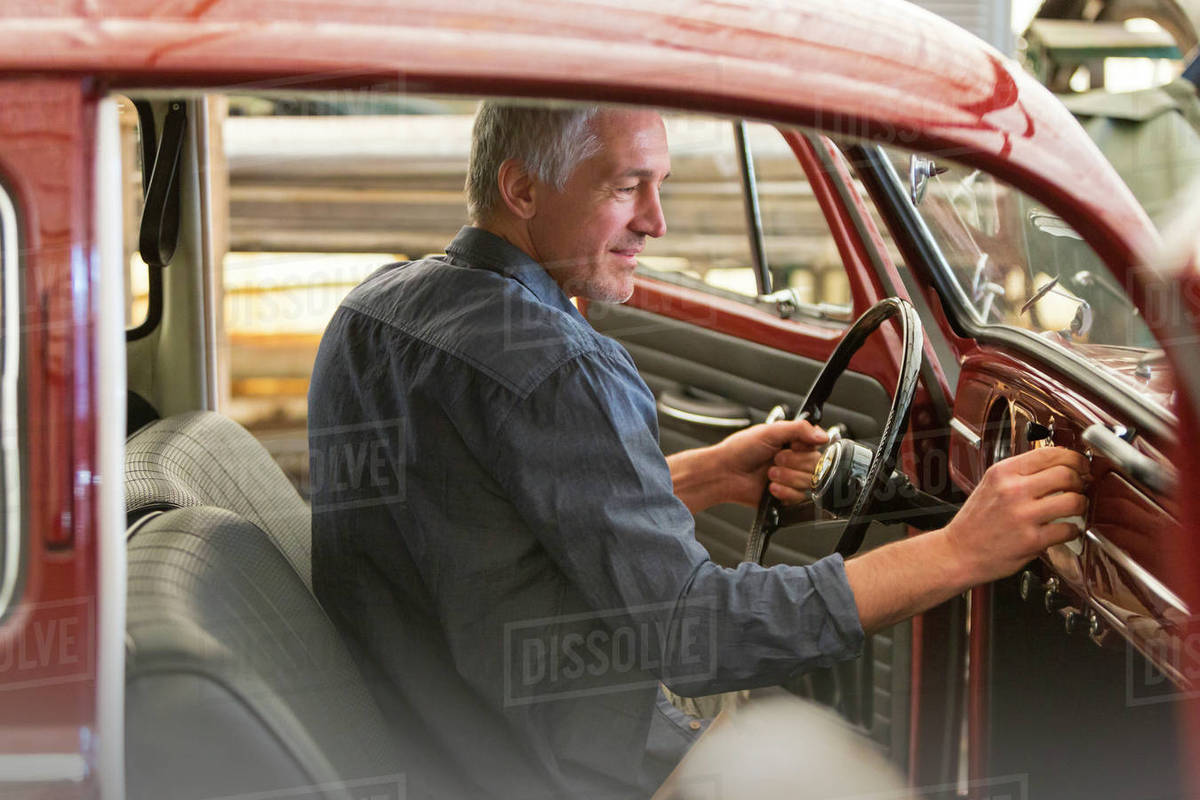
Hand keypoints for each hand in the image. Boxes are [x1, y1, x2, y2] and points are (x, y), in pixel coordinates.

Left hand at [714, 419, 828, 506]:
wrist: (724, 473)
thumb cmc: (740, 450)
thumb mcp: (769, 431)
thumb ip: (799, 429)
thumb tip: (823, 435)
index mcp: (792, 443)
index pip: (817, 447)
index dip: (804, 449)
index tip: (791, 446)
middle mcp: (794, 461)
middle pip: (816, 466)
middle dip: (793, 463)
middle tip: (776, 459)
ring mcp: (791, 480)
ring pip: (809, 483)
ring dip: (787, 477)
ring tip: (769, 473)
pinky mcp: (786, 497)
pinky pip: (799, 498)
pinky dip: (784, 492)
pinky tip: (770, 487)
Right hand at [943, 446, 1090, 585]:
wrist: (958, 552)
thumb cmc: (974, 523)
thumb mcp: (990, 485)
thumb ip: (1020, 474)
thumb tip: (1057, 466)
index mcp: (1002, 472)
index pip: (1049, 453)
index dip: (1073, 457)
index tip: (1079, 464)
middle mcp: (1012, 490)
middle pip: (1067, 473)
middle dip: (1081, 479)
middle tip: (1081, 486)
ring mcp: (1023, 515)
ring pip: (1073, 501)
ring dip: (1081, 505)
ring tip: (1074, 509)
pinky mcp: (1032, 540)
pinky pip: (1069, 529)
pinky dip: (1073, 530)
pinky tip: (1065, 529)